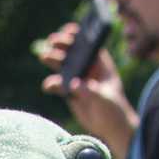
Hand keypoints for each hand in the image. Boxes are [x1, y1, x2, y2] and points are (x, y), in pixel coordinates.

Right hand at [35, 20, 135, 147]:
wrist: (110, 128)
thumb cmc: (114, 109)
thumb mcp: (105, 99)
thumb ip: (90, 91)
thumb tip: (75, 84)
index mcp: (101, 64)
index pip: (89, 45)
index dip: (79, 36)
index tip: (69, 31)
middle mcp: (88, 69)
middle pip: (73, 52)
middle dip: (63, 45)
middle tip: (52, 40)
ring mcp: (78, 80)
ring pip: (63, 66)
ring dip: (54, 60)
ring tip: (44, 56)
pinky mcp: (70, 93)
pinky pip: (58, 85)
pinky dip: (52, 84)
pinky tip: (48, 86)